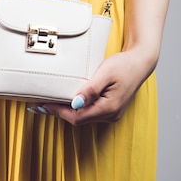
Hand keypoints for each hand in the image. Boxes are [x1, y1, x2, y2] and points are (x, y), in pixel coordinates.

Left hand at [39, 48, 156, 125]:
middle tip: (39, 105)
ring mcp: (111, 113)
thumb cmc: (124, 65)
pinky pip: (88, 112)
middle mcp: (110, 114)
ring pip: (83, 117)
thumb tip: (75, 103)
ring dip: (66, 111)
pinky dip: (75, 108)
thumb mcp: (106, 73)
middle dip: (58, 112)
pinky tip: (65, 101)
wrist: (141, 61)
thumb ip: (91, 89)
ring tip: (48, 102)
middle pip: (78, 119)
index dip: (57, 112)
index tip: (42, 105)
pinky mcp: (110, 108)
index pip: (77, 117)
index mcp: (109, 108)